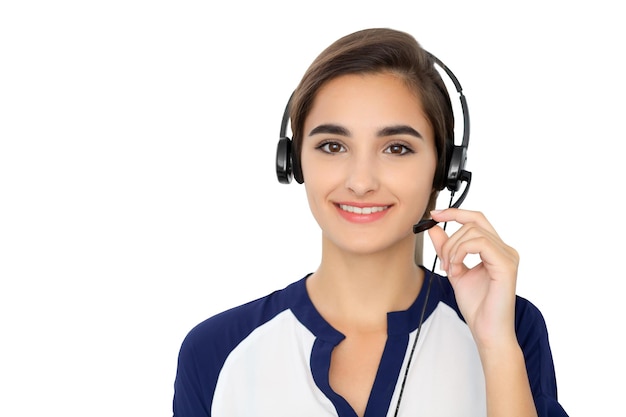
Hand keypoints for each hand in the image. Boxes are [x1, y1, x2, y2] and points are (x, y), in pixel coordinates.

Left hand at [427, 208, 519, 349]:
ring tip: (450, 268)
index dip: (455, 213)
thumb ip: (446, 248)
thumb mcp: (454, 270)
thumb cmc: (477, 306)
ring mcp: (508, 256)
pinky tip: (456, 267)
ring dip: (453, 248)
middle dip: (450, 237)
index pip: (477, 219)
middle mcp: (505, 249)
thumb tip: (434, 228)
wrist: (486, 330)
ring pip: (473, 232)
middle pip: (473, 222)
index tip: (435, 214)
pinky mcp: (506, 264)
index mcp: (495, 249)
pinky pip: (479, 243)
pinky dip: (461, 252)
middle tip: (443, 260)